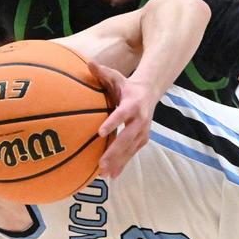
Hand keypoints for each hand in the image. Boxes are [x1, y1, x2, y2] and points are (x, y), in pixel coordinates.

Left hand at [88, 59, 154, 177]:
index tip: (100, 132)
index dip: (113, 123)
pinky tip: (112, 176)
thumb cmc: (127, 85)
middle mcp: (140, 120)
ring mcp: (143, 131)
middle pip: (127, 138)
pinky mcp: (143, 140)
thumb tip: (89, 62)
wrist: (150, 93)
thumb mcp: (116, 76)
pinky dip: (123, 164)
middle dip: (114, 151)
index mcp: (132, 104)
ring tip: (104, 173)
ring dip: (118, 162)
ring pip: (130, 149)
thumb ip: (102, 71)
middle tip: (101, 163)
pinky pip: (132, 154)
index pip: (122, 114)